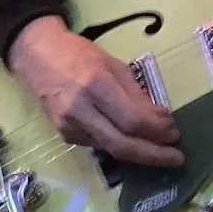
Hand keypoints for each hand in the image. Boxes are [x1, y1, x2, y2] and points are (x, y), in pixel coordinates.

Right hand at [9, 16, 181, 165]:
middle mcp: (80, 110)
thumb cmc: (78, 54)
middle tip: (176, 157)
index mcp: (95, 85)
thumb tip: (161, 119)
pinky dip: (120, 144)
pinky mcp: (65, 135)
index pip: (131, 120)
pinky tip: (133, 141)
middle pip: (121, 145)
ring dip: (139, 151)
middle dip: (153, 155)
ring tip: (160, 148)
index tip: (174, 131)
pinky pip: (99, 145)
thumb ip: (137, 94)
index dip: (156, 130)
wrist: (36, 56)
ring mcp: (69, 126)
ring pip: (111, 149)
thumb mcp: (113, 65)